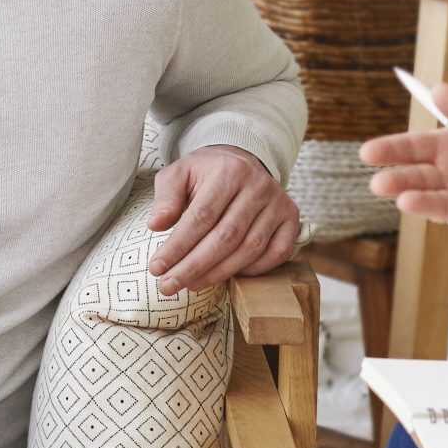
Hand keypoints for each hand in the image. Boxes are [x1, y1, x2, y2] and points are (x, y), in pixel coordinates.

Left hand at [145, 145, 300, 295]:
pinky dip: (254, 270)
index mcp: (229, 171)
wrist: (241, 161)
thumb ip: (166, 197)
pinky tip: (228, 276)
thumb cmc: (206, 173)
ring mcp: (279, 203)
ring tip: (190, 285)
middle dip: (194, 266)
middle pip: (225, 237)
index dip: (178, 246)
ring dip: (218, 273)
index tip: (157, 268)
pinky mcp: (291, 218)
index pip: (201, 216)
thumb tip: (156, 224)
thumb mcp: (180, 174)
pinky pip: (277, 253)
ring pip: (249, 249)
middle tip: (169, 285)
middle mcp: (259, 186)